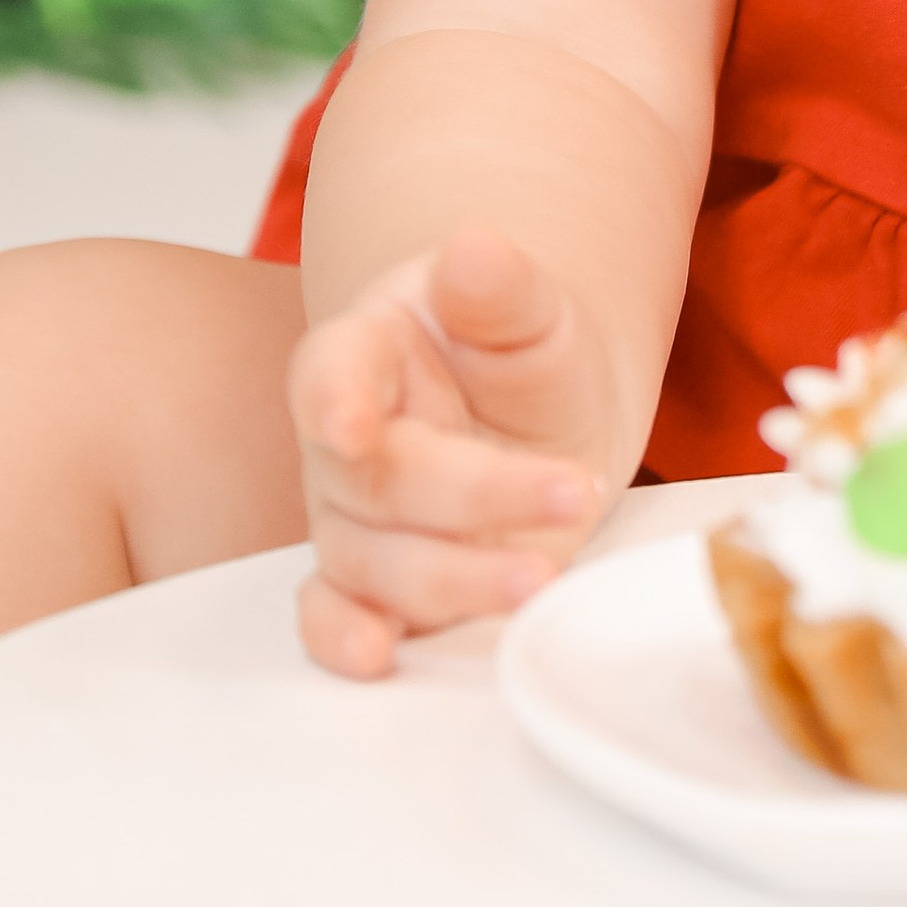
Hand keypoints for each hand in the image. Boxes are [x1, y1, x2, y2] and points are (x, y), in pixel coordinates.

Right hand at [288, 228, 615, 679]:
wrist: (546, 414)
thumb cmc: (523, 354)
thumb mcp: (532, 309)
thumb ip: (501, 288)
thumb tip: (475, 251)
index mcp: (369, 350)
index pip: (332, 368)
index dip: (334, 397)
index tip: (350, 423)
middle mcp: (347, 441)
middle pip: (378, 479)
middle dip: (475, 496)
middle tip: (574, 492)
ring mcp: (356, 518)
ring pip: (371, 560)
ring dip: (453, 578)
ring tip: (539, 576)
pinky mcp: (378, 583)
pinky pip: (336, 615)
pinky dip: (345, 639)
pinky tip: (378, 656)